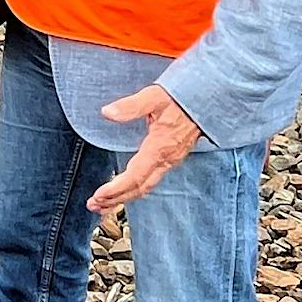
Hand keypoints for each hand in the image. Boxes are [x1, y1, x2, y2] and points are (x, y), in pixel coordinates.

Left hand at [87, 85, 201, 211]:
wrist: (207, 100)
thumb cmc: (181, 98)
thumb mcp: (153, 97)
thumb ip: (130, 106)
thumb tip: (107, 112)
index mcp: (159, 148)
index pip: (135, 176)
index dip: (116, 189)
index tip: (98, 195)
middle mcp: (166, 159)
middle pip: (139, 188)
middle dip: (116, 199)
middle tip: (94, 205)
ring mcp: (170, 161)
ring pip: (146, 187)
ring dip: (124, 197)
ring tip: (104, 204)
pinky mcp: (172, 158)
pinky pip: (152, 180)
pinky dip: (135, 189)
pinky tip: (126, 190)